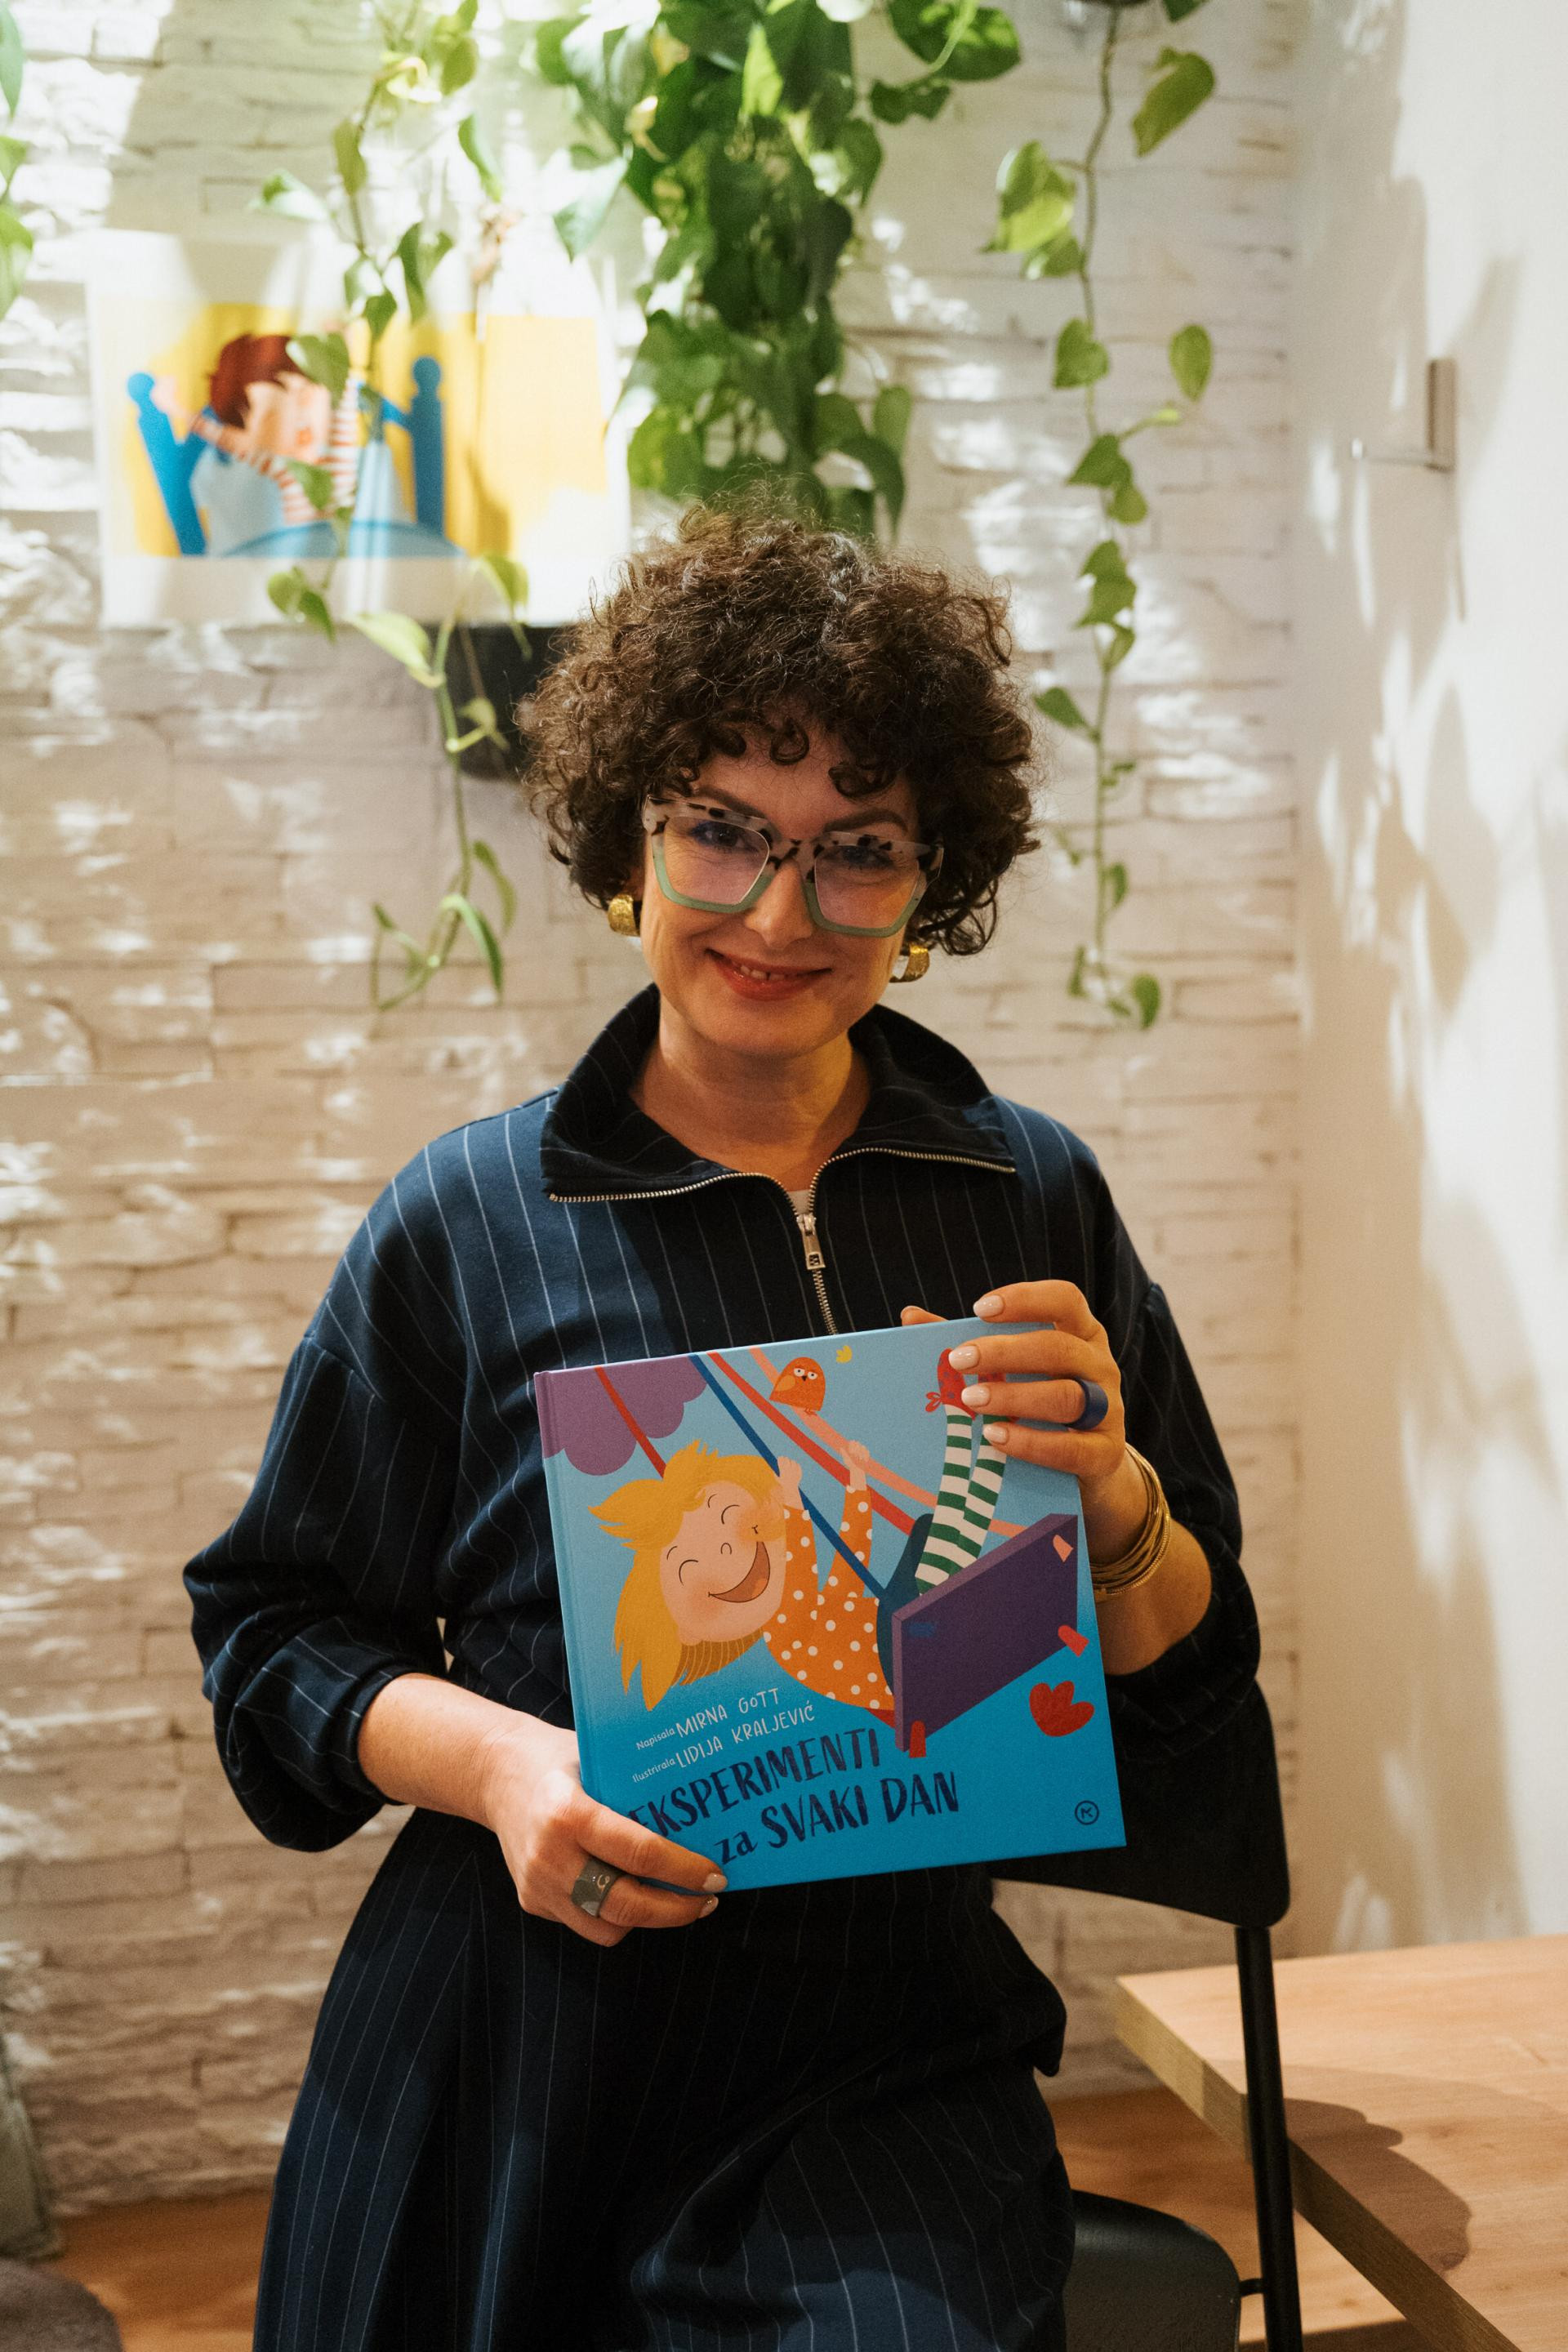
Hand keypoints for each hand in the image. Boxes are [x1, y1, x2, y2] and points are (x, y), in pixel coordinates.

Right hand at [474, 1712, 724, 1949]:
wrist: (493, 1771)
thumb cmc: (559, 1758)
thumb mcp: (598, 1761)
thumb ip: (637, 1792)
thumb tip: (704, 1815)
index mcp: (567, 1813)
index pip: (639, 1853)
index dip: (684, 1870)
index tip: (716, 1875)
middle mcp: (549, 1856)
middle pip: (625, 1905)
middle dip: (675, 1910)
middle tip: (708, 1900)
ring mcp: (537, 1885)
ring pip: (607, 1927)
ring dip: (647, 1919)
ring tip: (677, 1900)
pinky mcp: (532, 1902)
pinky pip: (585, 1922)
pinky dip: (614, 1914)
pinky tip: (633, 1891)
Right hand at [775, 1456, 802, 1505]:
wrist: (790, 1490)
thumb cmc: (783, 1484)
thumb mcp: (777, 1479)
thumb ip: (775, 1474)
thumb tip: (771, 1469)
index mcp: (783, 1472)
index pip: (781, 1462)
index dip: (780, 1458)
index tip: (780, 1457)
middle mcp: (789, 1471)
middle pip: (787, 1460)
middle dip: (785, 1458)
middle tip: (784, 1458)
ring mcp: (794, 1472)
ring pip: (793, 1462)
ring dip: (791, 1461)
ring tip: (790, 1462)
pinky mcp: (799, 1473)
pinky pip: (798, 1466)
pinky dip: (796, 1465)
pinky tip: (794, 1465)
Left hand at [836, 1436, 869, 1489]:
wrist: (857, 1470)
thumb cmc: (850, 1465)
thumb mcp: (847, 1460)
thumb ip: (844, 1454)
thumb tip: (841, 1448)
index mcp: (851, 1448)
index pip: (852, 1442)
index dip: (852, 1445)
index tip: (851, 1452)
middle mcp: (857, 1448)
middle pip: (858, 1443)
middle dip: (857, 1449)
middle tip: (856, 1455)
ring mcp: (862, 1450)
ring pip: (863, 1447)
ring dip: (861, 1453)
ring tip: (860, 1459)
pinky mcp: (866, 1454)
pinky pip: (867, 1451)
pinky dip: (866, 1455)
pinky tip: (864, 1460)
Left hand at [900, 1284, 1135, 1525]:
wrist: (1086, 1467)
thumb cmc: (1039, 1405)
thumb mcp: (1012, 1370)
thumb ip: (969, 1343)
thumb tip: (910, 1317)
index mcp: (1081, 1334)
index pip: (1065, 1300)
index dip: (1025, 1299)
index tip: (979, 1308)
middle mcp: (1100, 1366)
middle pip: (1059, 1348)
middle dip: (1006, 1352)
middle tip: (959, 1360)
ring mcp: (1109, 1410)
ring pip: (1067, 1396)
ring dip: (1015, 1397)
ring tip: (971, 1400)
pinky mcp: (1105, 1454)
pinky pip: (1072, 1448)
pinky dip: (1031, 1444)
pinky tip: (995, 1438)